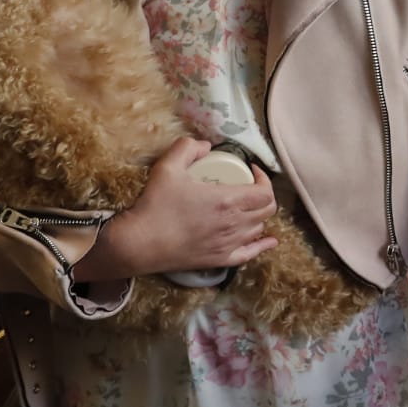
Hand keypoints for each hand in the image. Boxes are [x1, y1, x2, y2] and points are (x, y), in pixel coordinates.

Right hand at [74, 137, 276, 280]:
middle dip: (263, 195)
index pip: (264, 192)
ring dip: (257, 215)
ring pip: (258, 229)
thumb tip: (206, 146)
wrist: (139, 243)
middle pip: (267, 210)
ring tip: (246, 206)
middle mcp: (234, 224)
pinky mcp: (219, 260)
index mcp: (227, 200)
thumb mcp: (167, 167)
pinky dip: (262, 245)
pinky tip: (268, 240)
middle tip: (249, 186)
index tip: (251, 170)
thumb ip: (187, 148)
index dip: (264, 179)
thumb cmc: (155, 205)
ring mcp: (228, 244)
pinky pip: (250, 254)